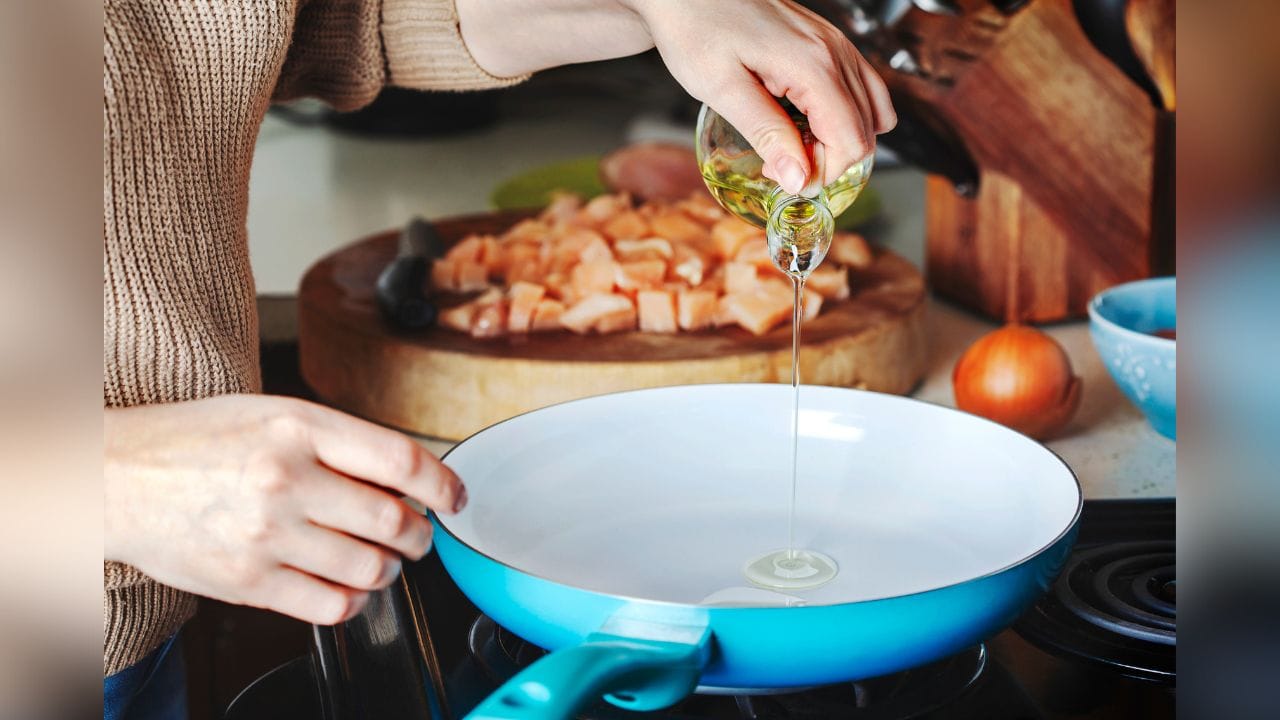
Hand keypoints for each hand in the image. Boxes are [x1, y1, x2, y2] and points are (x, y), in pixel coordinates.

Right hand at [105, 395, 464, 624]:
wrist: (114, 476)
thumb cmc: (195, 440)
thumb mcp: (272, 414)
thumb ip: (339, 443)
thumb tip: (408, 477)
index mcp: (299, 428)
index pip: (402, 462)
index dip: (444, 485)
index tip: (455, 497)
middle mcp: (286, 479)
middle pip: (394, 521)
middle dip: (419, 534)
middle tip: (416, 534)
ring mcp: (267, 534)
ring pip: (371, 569)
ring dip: (389, 570)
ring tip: (381, 561)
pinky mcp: (248, 581)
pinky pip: (330, 606)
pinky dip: (352, 601)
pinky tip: (345, 585)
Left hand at [632, 0, 895, 192]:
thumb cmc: (696, 30)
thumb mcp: (723, 89)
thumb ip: (767, 134)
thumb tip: (799, 180)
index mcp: (813, 66)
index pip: (851, 142)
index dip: (823, 174)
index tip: (784, 178)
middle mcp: (835, 53)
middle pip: (865, 132)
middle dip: (828, 162)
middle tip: (781, 165)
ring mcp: (837, 45)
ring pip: (871, 112)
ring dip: (837, 142)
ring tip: (792, 144)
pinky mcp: (828, 43)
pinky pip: (861, 89)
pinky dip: (843, 117)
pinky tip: (807, 122)